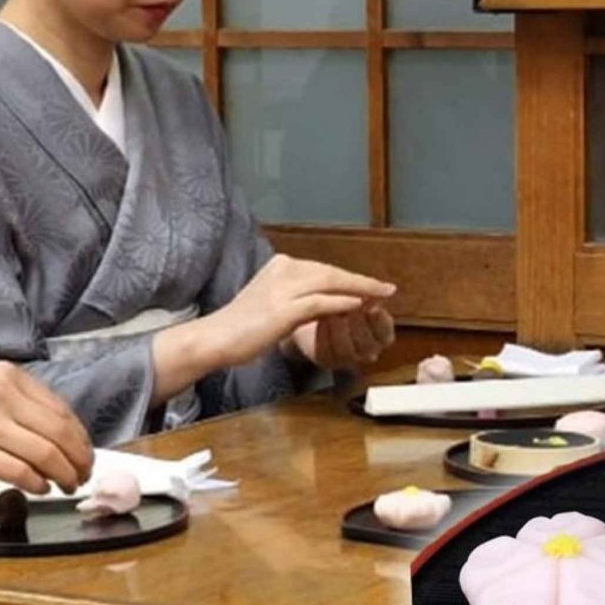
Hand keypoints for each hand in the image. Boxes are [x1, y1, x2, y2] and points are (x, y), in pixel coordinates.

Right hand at [0, 362, 93, 494]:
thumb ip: (4, 387)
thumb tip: (41, 410)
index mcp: (6, 375)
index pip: (60, 407)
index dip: (78, 434)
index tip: (83, 450)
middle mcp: (2, 394)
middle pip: (60, 431)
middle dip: (79, 457)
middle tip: (83, 473)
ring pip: (46, 454)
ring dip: (63, 475)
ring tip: (67, 485)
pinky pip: (18, 471)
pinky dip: (37, 484)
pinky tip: (40, 489)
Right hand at [208, 254, 396, 367]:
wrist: (216, 337)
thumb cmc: (242, 327)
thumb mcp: (272, 302)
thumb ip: (296, 296)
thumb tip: (324, 300)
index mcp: (280, 266)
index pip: (322, 269)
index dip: (348, 278)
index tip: (369, 285)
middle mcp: (283, 270)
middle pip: (331, 272)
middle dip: (361, 281)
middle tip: (387, 288)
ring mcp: (283, 288)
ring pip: (330, 282)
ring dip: (360, 289)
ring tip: (381, 296)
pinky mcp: (284, 308)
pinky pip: (321, 302)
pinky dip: (343, 303)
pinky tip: (359, 306)